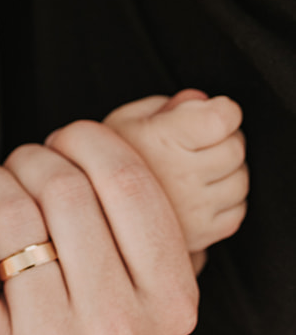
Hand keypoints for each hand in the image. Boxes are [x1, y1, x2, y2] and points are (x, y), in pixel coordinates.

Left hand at [0, 121, 198, 334]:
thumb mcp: (141, 273)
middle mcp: (117, 332)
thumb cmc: (88, 311)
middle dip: (32, 160)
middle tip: (17, 166)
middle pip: (65, 191)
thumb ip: (144, 201)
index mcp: (169, 302)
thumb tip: (185, 104)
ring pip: (10, 216)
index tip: (65, 140)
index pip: (128, 182)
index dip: (87, 141)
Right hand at [106, 90, 247, 254]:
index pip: (222, 118)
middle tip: (201, 139)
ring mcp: (194, 208)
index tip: (215, 112)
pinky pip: (238, 210)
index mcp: (161, 140)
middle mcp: (181, 175)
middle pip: (236, 147)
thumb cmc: (107, 161)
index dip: (224, 110)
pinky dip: (227, 199)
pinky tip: (199, 193)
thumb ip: (166, 104)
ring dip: (228, 170)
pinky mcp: (203, 235)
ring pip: (241, 180)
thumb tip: (202, 100)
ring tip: (197, 167)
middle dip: (226, 138)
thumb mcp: (126, 118)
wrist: (93, 214)